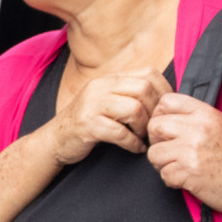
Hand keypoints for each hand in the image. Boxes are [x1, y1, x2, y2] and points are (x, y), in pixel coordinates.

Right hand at [37, 69, 169, 165]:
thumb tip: (163, 98)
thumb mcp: (107, 101)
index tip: (166, 110)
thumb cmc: (87, 123)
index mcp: (109, 79)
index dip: (164, 91)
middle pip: (143, 89)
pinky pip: (120, 132)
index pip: (148, 73)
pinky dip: (132, 143)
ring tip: (144, 138)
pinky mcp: (87, 125)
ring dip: (144, 127)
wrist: (54, 140)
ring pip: (134, 108)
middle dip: (155, 111)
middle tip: (155, 127)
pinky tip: (135, 148)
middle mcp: (100, 87)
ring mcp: (92, 105)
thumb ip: (129, 94)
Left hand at [146, 93, 221, 213]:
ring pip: (154, 152)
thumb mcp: (217, 126)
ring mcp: (191, 151)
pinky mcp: (187, 172)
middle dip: (156, 140)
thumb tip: (162, 116)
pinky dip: (171, 179)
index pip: (166, 101)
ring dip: (161, 162)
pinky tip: (184, 177)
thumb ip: (192, 117)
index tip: (165, 128)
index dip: (160, 115)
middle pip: (154, 126)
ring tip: (177, 165)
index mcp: (205, 114)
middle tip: (168, 149)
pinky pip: (163, 174)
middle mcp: (197, 129)